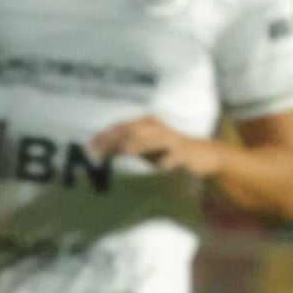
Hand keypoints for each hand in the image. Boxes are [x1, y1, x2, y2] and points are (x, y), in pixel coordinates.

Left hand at [89, 114, 223, 176]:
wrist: (203, 155)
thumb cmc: (167, 151)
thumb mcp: (143, 149)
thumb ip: (122, 148)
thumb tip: (99, 151)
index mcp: (146, 124)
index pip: (121, 126)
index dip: (104, 135)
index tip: (89, 147)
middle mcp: (157, 128)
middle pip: (133, 130)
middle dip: (114, 140)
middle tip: (98, 152)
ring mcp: (172, 139)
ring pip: (154, 139)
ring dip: (140, 144)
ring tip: (125, 150)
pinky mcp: (186, 152)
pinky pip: (176, 156)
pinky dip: (169, 161)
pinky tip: (162, 167)